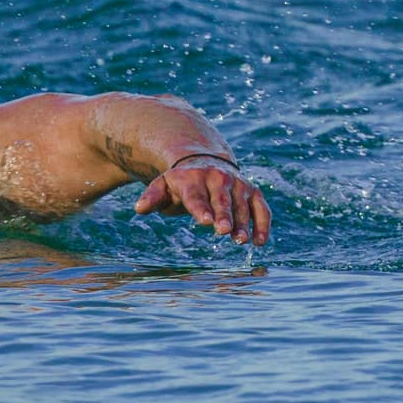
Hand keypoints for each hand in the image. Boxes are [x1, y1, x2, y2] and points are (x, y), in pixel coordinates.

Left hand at [132, 154, 270, 244]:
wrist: (204, 161)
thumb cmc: (180, 182)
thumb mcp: (162, 186)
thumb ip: (152, 197)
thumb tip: (139, 208)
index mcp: (193, 179)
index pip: (196, 196)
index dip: (201, 208)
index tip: (205, 221)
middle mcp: (218, 179)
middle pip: (221, 200)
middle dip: (224, 215)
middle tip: (224, 231)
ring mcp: (237, 184)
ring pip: (242, 205)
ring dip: (243, 223)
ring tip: (241, 241)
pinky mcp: (252, 191)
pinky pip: (261, 207)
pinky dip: (263, 223)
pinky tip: (260, 242)